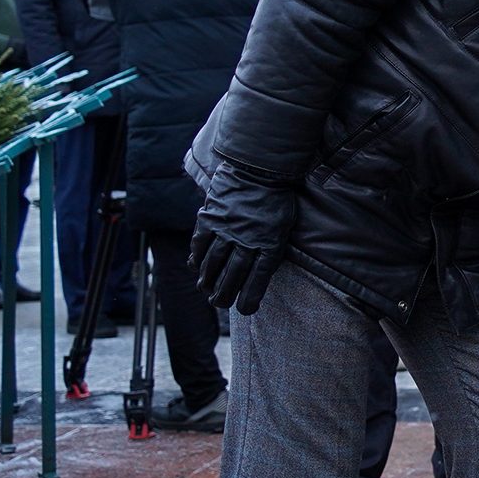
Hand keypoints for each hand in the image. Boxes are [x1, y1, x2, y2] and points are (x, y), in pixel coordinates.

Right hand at [189, 162, 297, 314]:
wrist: (260, 167)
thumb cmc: (276, 199)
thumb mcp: (283, 226)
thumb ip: (271, 247)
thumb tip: (259, 269)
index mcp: (270, 243)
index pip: (258, 277)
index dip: (251, 295)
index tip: (245, 309)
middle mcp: (247, 239)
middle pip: (234, 274)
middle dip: (226, 293)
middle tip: (219, 304)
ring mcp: (227, 228)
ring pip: (214, 261)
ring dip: (208, 279)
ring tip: (205, 290)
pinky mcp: (211, 217)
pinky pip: (200, 242)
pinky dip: (196, 256)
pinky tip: (195, 266)